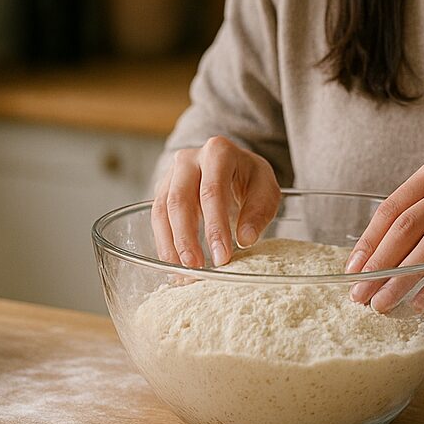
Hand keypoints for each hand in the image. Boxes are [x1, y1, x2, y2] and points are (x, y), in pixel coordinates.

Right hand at [150, 136, 281, 268]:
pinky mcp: (162, 189)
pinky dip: (164, 242)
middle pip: (180, 199)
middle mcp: (189, 159)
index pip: (213, 191)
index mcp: (218, 152)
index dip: (215, 226)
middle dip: (187, 237)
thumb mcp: (266, 191)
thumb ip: (258, 212)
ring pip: (162, 209)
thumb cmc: (250, 179)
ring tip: (184, 270)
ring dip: (171, 243)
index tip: (222, 256)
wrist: (234, 167)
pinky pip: (157, 216)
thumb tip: (245, 238)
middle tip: (197, 267)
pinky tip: (174, 262)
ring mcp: (172, 173)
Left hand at [344, 157, 423, 313]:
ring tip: (383, 303)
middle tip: (360, 293)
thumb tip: (368, 258)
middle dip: (379, 265)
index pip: (391, 209)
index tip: (352, 271)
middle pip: (407, 228)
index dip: (369, 242)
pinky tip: (419, 302)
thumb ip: (414, 213)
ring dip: (402, 279)